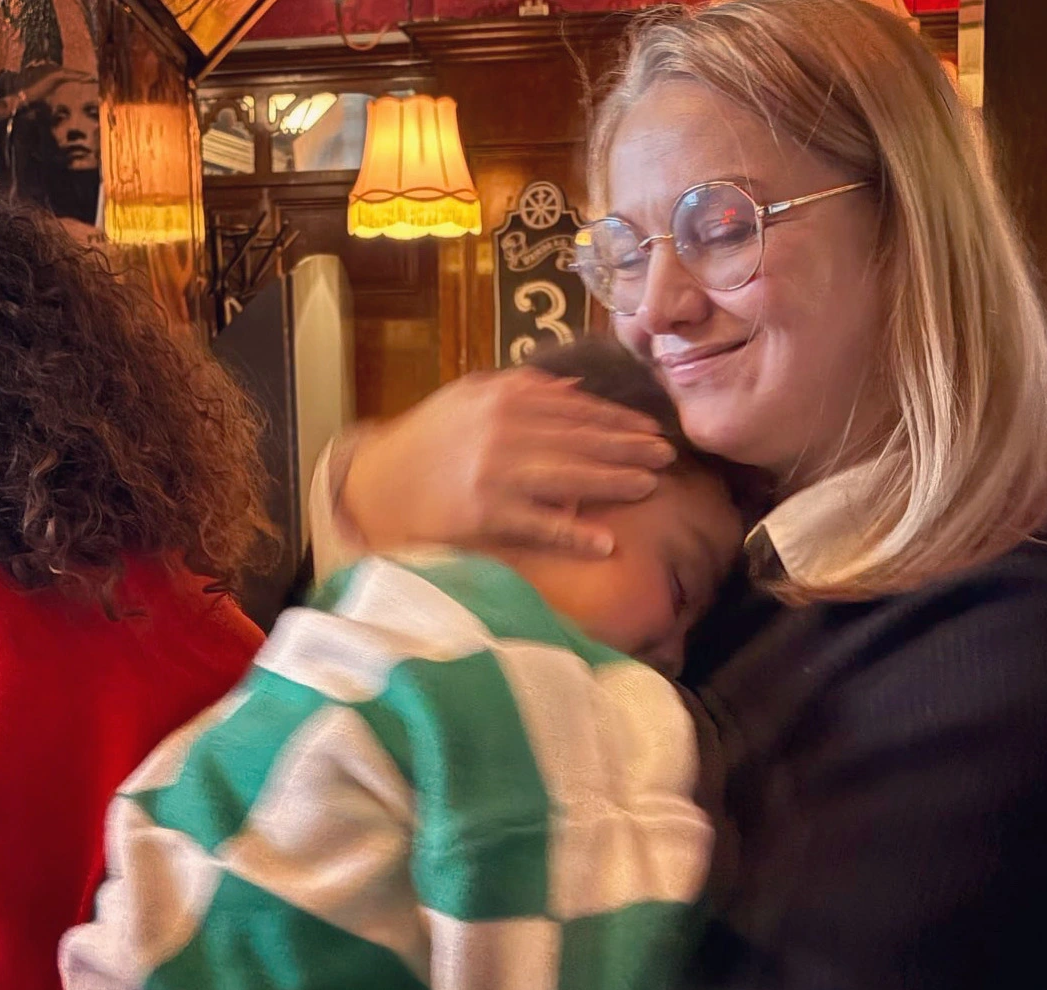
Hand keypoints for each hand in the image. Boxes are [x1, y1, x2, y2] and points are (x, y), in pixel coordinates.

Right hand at [340, 367, 675, 557]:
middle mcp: (505, 430)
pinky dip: (575, 535)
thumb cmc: (430, 442)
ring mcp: (497, 473)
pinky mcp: (487, 515)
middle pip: (583, 441)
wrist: (377, 484)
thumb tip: (578, 389)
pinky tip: (606, 543)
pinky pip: (542, 527)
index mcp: (505, 397)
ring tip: (651, 487)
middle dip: (630, 449)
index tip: (652, 430)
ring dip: (616, 483)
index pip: (578, 409)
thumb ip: (524, 388)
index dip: (619, 421)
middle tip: (669, 456)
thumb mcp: (471, 399)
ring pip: (572, 478)